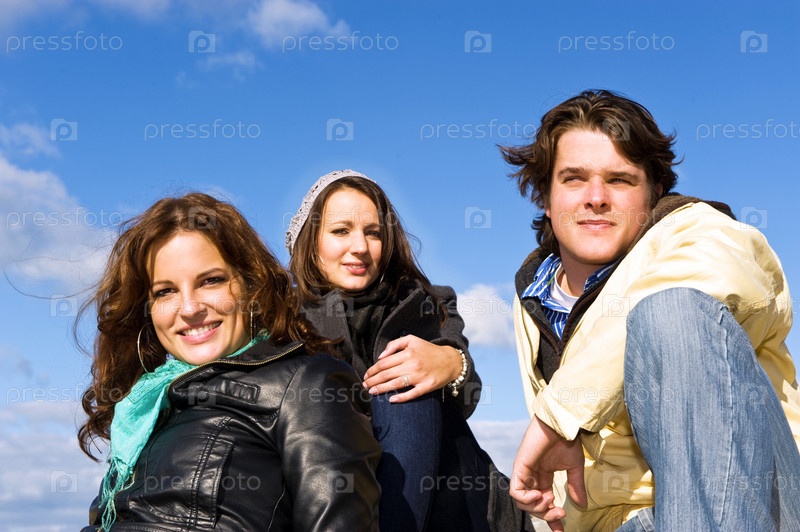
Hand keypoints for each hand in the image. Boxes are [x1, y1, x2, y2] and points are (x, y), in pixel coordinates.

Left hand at [362, 335, 461, 402]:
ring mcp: (419, 376)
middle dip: (373, 381)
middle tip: (365, 385)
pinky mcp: (427, 386)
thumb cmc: (428, 350)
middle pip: (387, 374)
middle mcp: (412, 364)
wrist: (450, 360)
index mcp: (407, 353)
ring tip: (372, 391)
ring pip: (396, 384)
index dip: (372, 370)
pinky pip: (411, 394)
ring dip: (381, 389)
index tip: (366, 375)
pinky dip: (401, 397)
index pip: (384, 363)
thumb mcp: (412, 340)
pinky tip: (391, 399)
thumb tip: (381, 356)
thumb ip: (394, 344)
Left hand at [510, 415, 586, 530]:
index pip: (543, 503)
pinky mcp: (519, 467)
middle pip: (532, 506)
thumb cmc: (567, 440)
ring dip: (537, 508)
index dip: (551, 518)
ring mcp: (524, 472)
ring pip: (522, 502)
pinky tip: (540, 495)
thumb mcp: (574, 468)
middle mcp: (532, 477)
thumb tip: (581, 506)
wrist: (562, 424)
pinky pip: (515, 491)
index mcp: (544, 477)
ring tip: (549, 500)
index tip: (561, 530)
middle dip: (546, 514)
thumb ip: (575, 487)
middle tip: (560, 512)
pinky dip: (526, 499)